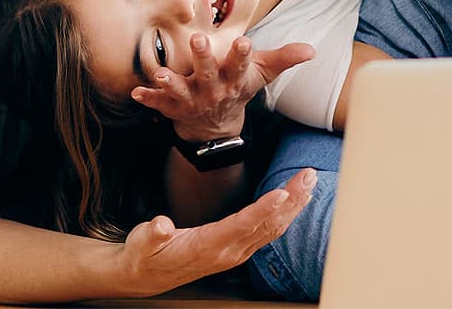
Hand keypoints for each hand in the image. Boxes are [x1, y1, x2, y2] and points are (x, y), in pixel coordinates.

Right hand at [116, 168, 317, 296]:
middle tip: (309, 176)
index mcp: (208, 246)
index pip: (241, 225)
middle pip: (267, 224)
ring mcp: (235, 252)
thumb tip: (160, 225)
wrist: (147, 276)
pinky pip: (267, 232)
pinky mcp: (237, 250)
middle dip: (291, 200)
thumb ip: (152, 234)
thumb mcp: (142, 243)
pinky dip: (284, 215)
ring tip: (309, 183)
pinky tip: (294, 202)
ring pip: (272, 228)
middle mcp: (228, 251)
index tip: (283, 194)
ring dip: (293, 205)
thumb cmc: (146, 254)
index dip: (263, 209)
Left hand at [131, 34, 315, 140]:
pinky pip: (158, 103)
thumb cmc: (237, 89)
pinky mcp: (172, 106)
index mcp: (233, 79)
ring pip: (181, 90)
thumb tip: (313, 50)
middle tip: (198, 39)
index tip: (244, 41)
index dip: (242, 54)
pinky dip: (148, 99)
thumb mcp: (261, 74)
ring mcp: (191, 99)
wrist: (215, 127)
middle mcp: (213, 90)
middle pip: (208, 73)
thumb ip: (285, 59)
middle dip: (203, 58)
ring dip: (171, 82)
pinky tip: (136, 92)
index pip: (241, 65)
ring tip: (162, 73)